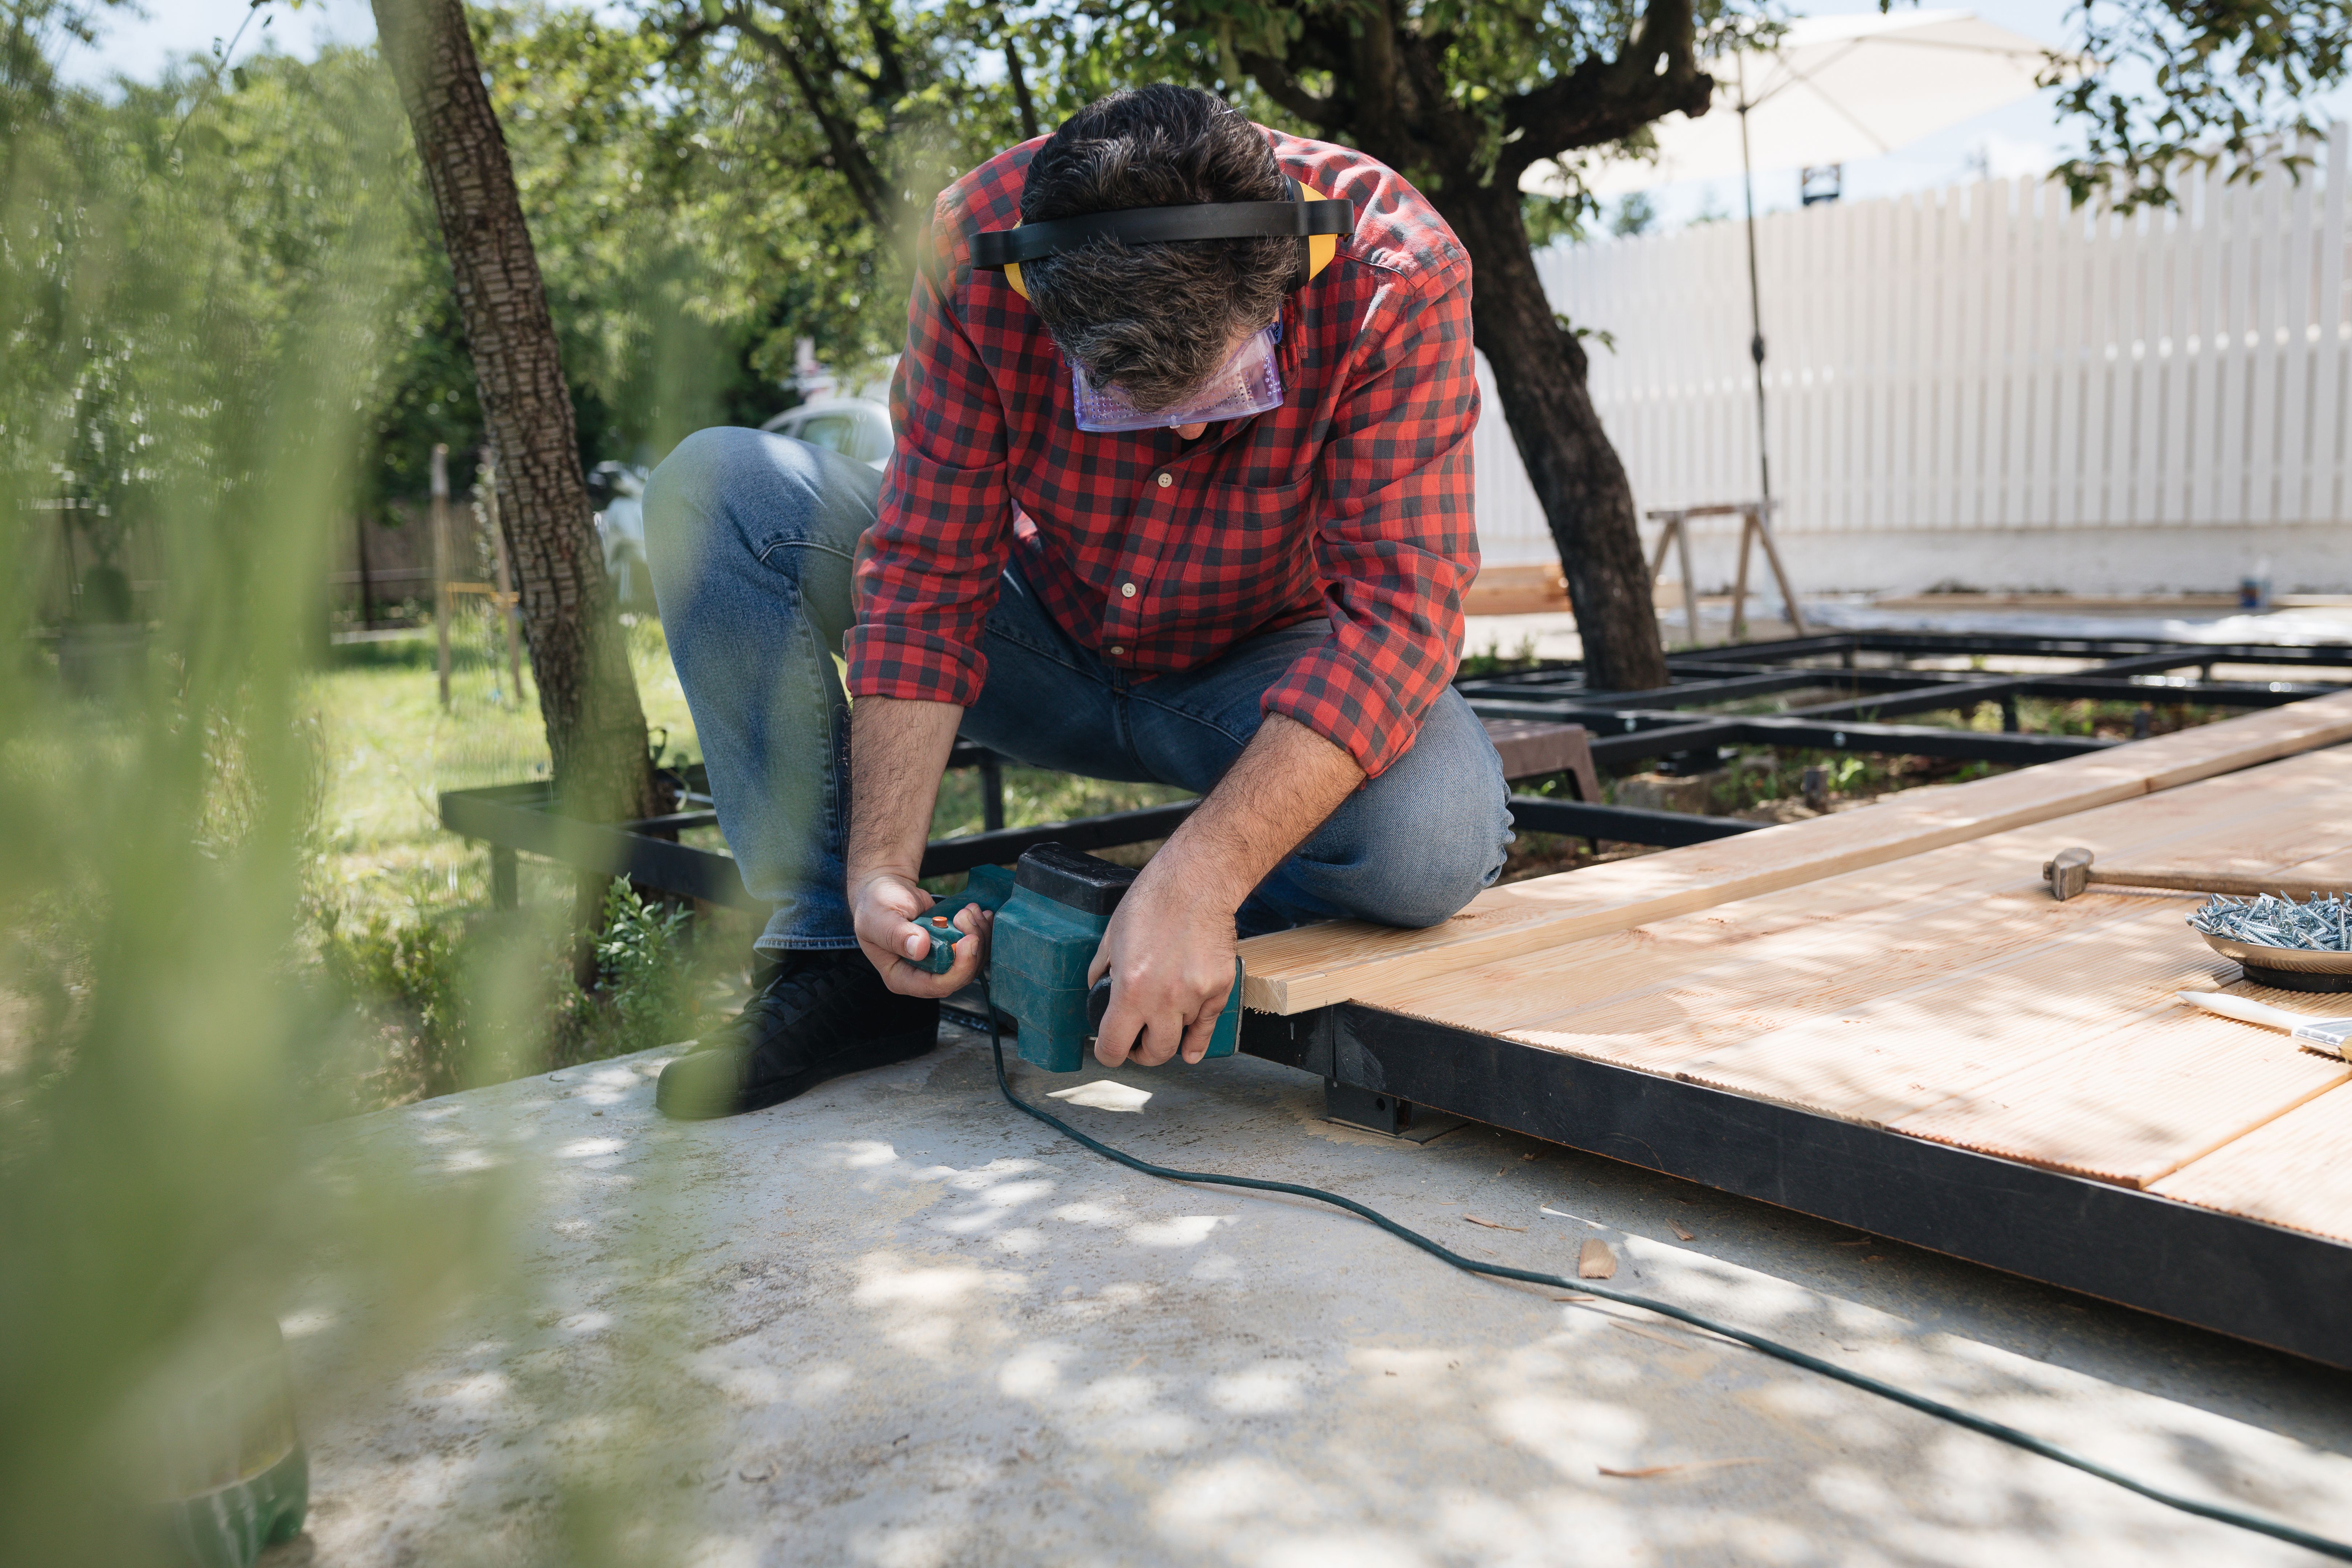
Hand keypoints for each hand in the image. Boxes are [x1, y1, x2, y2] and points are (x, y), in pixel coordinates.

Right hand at [850, 872, 990, 997]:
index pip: (935, 986)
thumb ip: (897, 934)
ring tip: (970, 910)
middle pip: (960, 976)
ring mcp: (939, 962)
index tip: (967, 940)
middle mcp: (922, 975)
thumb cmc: (876, 904)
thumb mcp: (880, 917)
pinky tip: (980, 913)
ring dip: (979, 935)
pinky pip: (974, 948)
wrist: (887, 889)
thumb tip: (920, 949)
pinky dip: (981, 931)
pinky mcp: (951, 948)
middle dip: (972, 948)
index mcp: (900, 977)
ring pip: (972, 962)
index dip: (957, 969)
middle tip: (968, 916)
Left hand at [1086, 860, 1237, 1067]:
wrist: (1196, 882)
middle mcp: (1164, 999)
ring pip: (1180, 1035)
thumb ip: (1101, 972)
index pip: (1114, 1046)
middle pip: (1154, 1053)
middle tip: (1136, 1043)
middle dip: (1141, 1053)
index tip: (1109, 1050)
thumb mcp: (1111, 937)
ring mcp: (1195, 995)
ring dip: (1168, 1030)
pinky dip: (1197, 1040)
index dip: (1108, 1054)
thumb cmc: (1152, 902)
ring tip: (1161, 1014)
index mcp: (1130, 989)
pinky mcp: (1220, 987)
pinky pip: (1207, 1025)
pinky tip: (1190, 1049)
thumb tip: (1097, 992)